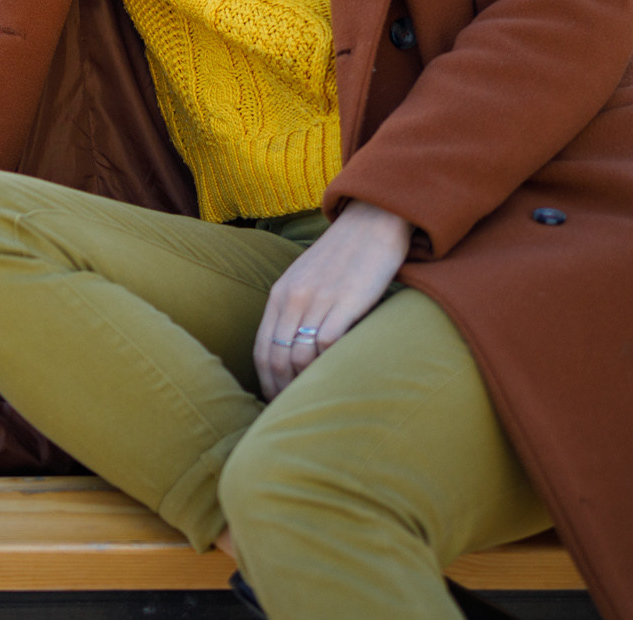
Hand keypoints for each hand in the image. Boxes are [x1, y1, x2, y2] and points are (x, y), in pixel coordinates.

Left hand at [253, 200, 411, 400]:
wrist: (372, 221)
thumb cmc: (342, 256)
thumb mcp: (306, 278)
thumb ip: (295, 308)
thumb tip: (291, 349)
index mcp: (280, 294)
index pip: (261, 350)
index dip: (265, 382)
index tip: (274, 402)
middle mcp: (293, 298)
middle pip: (276, 358)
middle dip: (282, 391)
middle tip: (295, 411)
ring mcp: (319, 299)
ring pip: (299, 356)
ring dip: (306, 385)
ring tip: (316, 401)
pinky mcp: (347, 301)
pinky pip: (328, 344)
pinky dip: (330, 366)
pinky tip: (338, 378)